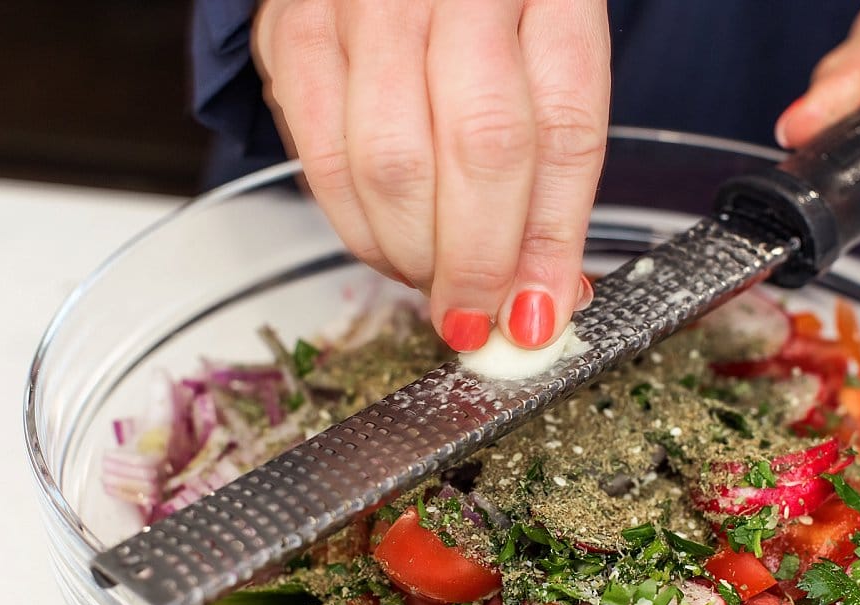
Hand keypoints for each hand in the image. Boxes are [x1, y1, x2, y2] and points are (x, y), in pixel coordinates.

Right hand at [252, 0, 609, 350]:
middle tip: (476, 318)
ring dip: (414, 255)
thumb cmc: (485, 5)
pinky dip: (357, 227)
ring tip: (434, 279)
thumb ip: (552, 174)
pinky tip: (387, 241)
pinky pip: (321, 161)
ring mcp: (367, 3)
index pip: (563, 130)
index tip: (538, 316)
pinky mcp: (296, 30)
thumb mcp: (545, 66)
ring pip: (391, 167)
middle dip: (478, 263)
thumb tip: (542, 298)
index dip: (549, 241)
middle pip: (481, 149)